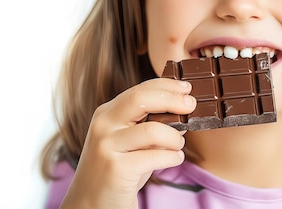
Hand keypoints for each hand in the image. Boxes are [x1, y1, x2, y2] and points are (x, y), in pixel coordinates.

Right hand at [59, 78, 195, 208]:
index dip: (166, 85)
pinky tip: (174, 159)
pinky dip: (172, 157)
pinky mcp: (116, 169)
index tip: (186, 87)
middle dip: (172, 99)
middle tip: (191, 105)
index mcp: (106, 114)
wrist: (90, 205)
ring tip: (178, 145)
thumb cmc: (117, 171)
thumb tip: (182, 110)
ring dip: (174, 137)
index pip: (139, 90)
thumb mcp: (129, 142)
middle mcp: (103, 126)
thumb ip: (148, 125)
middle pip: (141, 99)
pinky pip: (155, 156)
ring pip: (153, 130)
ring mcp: (106, 146)